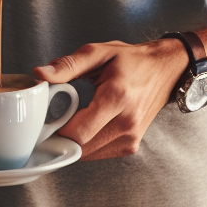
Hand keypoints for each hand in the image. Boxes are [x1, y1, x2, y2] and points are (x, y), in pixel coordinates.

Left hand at [33, 39, 188, 159]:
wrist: (165, 70)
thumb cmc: (132, 60)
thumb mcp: (99, 52)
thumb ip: (68, 64)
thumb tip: (41, 74)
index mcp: (117, 97)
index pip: (79, 132)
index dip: (57, 130)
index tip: (46, 121)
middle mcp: (127, 122)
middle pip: (81, 146)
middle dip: (63, 135)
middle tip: (56, 119)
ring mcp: (131, 137)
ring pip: (89, 154)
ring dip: (75, 140)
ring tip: (75, 118)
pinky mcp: (132, 146)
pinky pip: (99, 153)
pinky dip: (88, 143)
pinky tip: (89, 125)